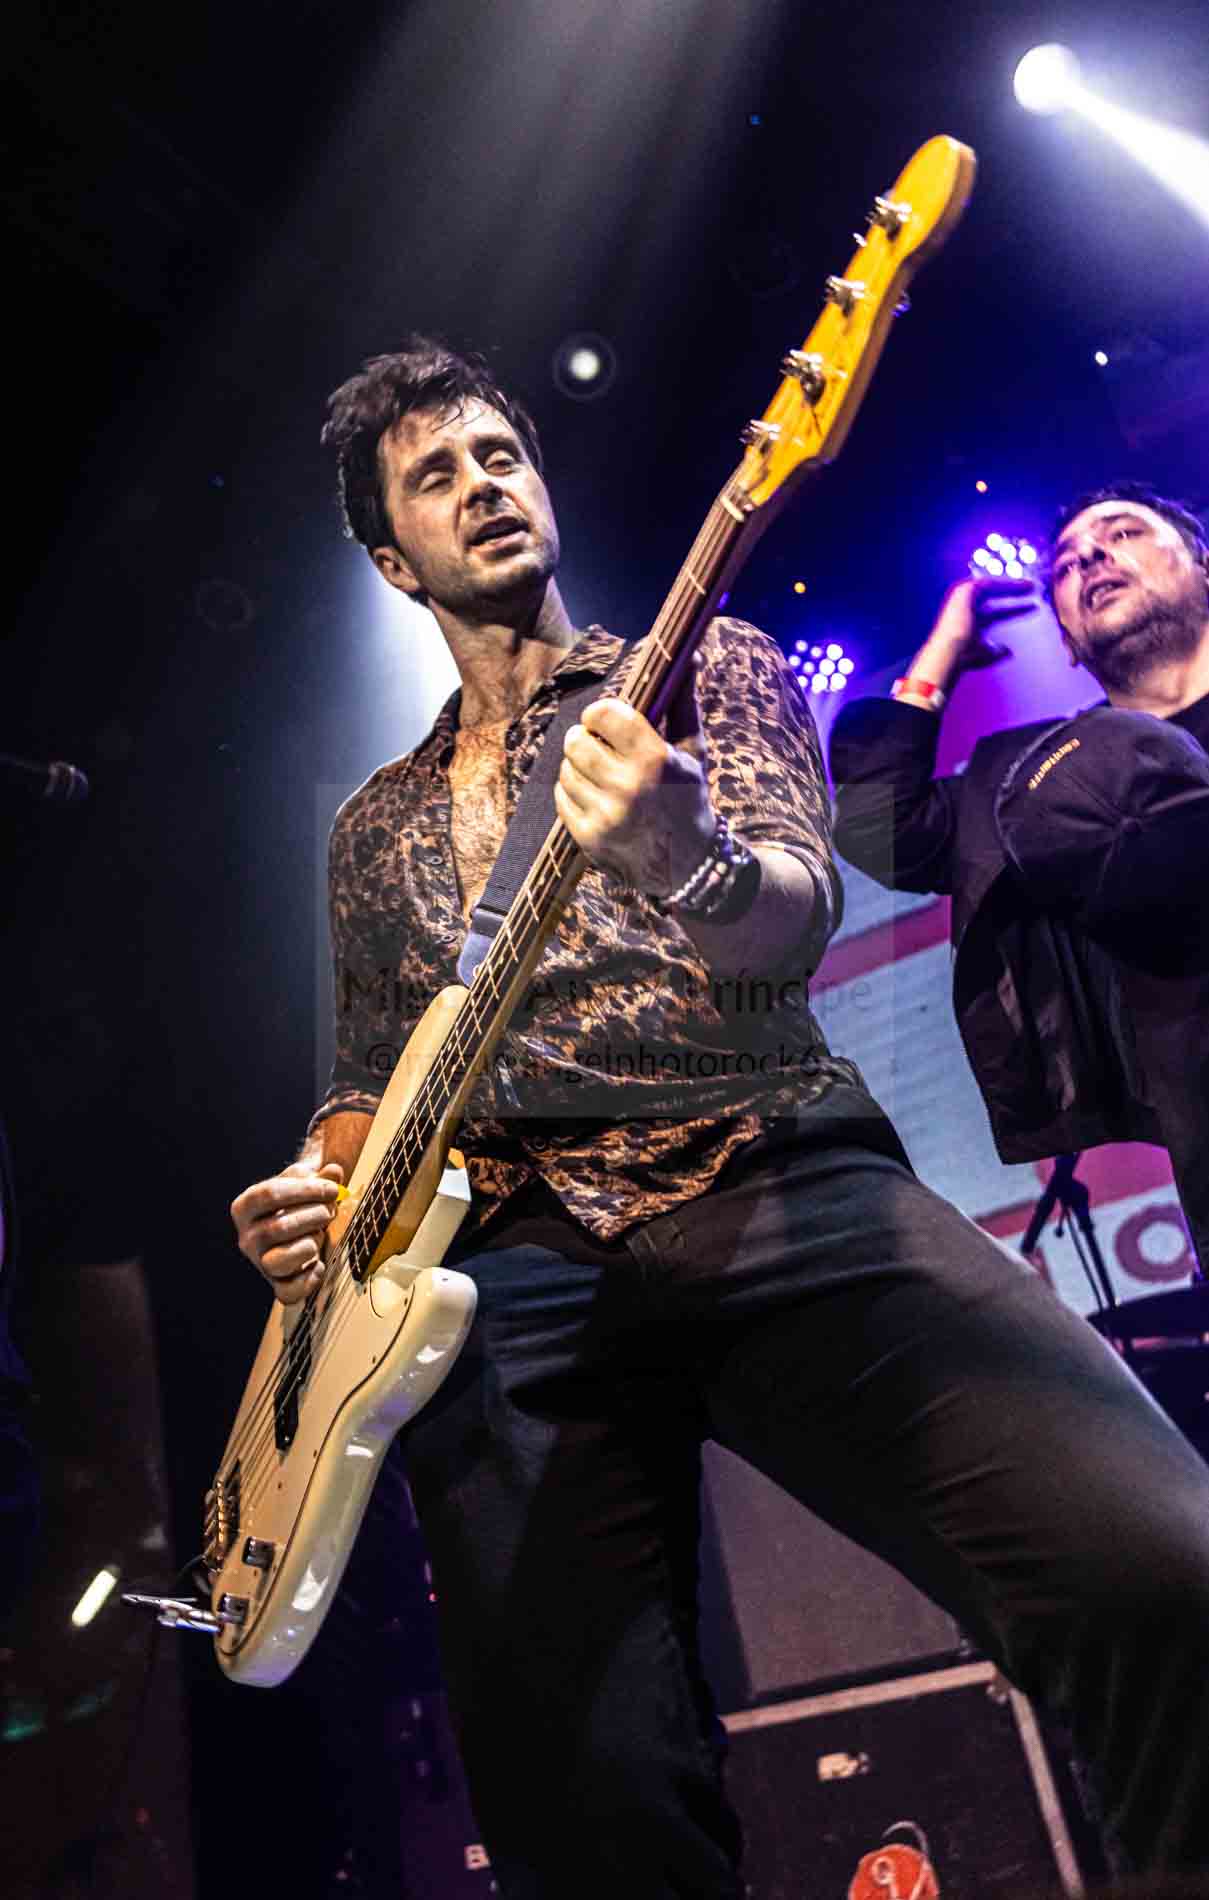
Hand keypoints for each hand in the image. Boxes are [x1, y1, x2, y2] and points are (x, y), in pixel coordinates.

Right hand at [231, 1160, 344, 1305]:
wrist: (299, 1225)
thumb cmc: (300, 1201)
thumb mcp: (307, 1182)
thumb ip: (322, 1176)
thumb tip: (334, 1171)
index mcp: (245, 1207)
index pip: (270, 1194)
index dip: (306, 1190)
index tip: (332, 1189)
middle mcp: (246, 1237)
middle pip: (281, 1227)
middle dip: (315, 1216)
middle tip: (329, 1212)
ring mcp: (259, 1263)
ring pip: (281, 1260)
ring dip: (311, 1244)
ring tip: (319, 1235)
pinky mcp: (276, 1284)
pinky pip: (289, 1293)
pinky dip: (310, 1279)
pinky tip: (319, 1263)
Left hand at [554, 689, 715, 897]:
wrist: (689, 863)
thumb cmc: (689, 796)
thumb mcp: (693, 749)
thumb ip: (683, 700)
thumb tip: (687, 653)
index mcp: (654, 759)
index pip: (603, 714)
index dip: (600, 712)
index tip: (606, 718)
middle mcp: (627, 788)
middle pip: (576, 741)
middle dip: (585, 737)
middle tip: (598, 744)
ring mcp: (605, 816)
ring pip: (566, 769)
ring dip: (578, 766)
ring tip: (601, 772)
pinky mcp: (589, 837)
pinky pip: (562, 797)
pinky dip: (573, 791)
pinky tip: (594, 794)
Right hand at [925, 575, 1039, 673]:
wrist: (950, 651)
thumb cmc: (964, 656)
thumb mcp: (987, 653)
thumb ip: (997, 650)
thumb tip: (1008, 651)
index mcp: (971, 623)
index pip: (996, 613)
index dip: (1014, 610)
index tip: (1033, 607)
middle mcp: (966, 608)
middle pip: (994, 597)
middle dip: (1014, 593)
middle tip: (1034, 590)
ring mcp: (963, 597)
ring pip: (992, 587)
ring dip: (1012, 585)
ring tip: (1032, 585)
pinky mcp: (964, 590)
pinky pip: (989, 582)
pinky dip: (1005, 583)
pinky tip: (1022, 585)